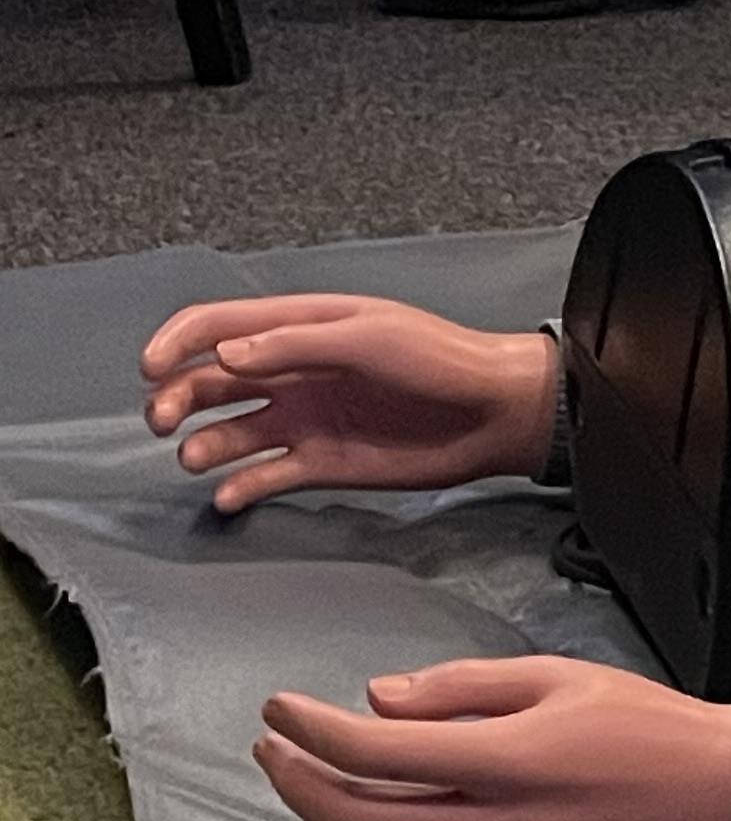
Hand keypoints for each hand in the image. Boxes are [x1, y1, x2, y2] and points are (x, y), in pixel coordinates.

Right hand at [143, 294, 561, 511]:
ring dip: (202, 444)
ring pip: (228, 431)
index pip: (218, 326)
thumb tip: (224, 355)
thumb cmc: (438, 359)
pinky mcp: (320, 463)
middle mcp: (292, 372)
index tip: (150, 369)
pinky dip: (239, 486)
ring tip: (198, 457)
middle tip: (164, 419)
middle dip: (175, 397)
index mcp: (300, 327)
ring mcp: (303, 419)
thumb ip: (295, 344)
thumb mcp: (368, 336)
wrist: (490, 414)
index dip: (177, 342)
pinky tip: (231, 493)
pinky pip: (264, 476)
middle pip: (210, 381)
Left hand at [254, 657, 730, 820]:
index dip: (311, 728)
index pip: (374, 751)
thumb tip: (377, 701)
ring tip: (308, 788)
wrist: (726, 800)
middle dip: (297, 779)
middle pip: (356, 817)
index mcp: (509, 761)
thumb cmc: (650, 729)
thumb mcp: (559, 677)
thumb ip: (462, 688)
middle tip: (276, 746)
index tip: (280, 706)